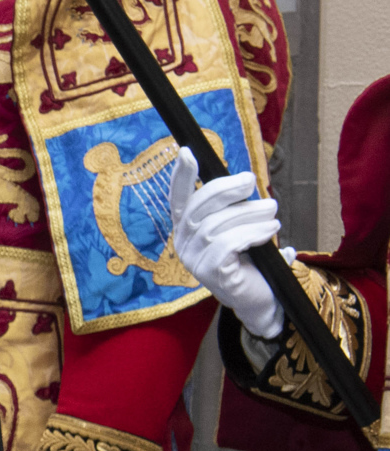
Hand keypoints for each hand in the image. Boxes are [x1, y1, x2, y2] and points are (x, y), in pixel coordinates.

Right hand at [169, 149, 285, 337]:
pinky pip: (228, 244)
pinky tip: (271, 232)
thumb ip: (236, 209)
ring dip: (249, 214)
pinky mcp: (211, 273)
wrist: (263, 299)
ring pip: (217, 226)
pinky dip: (253, 233)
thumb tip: (244, 180)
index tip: (187, 151)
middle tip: (252, 182)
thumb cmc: (252, 261)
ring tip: (273, 213)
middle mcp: (184, 244)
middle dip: (225, 189)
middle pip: (198, 207)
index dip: (181, 176)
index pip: (178, 199)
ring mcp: (194, 260)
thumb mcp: (241, 229)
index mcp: (187, 230)